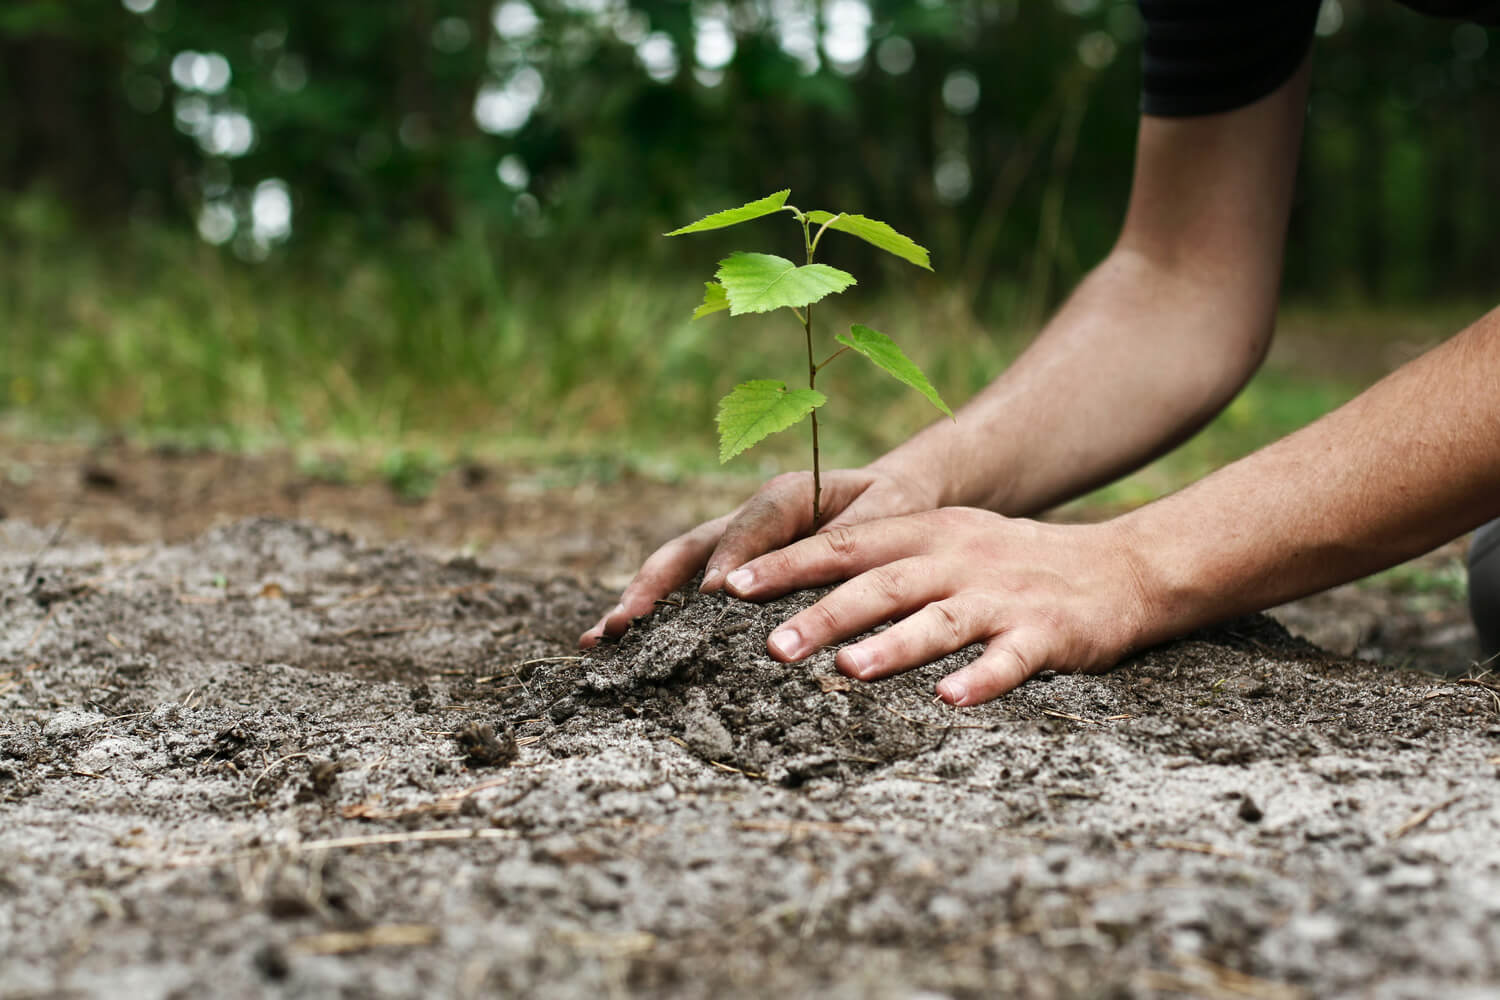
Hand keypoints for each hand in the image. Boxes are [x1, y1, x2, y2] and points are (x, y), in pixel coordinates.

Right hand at [579, 466, 937, 647]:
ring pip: (676, 569)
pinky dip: (653, 614)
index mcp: (787, 496)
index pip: (750, 527)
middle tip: (623, 624)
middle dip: (653, 586)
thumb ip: (851, 538)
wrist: (893, 497)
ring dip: (638, 602)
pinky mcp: (731, 567)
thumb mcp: (887, 515)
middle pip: (689, 548)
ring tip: (599, 639)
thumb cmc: (894, 507)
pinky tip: (619, 645)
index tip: (712, 597)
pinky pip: (686, 588)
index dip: (730, 559)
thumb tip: (812, 573)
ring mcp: (733, 543)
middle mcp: (748, 517)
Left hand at [719, 507, 1152, 704]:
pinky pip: (1009, 659)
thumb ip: (883, 558)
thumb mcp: (948, 543)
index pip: (845, 544)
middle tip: (771, 645)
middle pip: (882, 584)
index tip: (731, 585)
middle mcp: (959, 559)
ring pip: (940, 620)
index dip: (788, 563)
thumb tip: (795, 587)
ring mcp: (1003, 597)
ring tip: (848, 671)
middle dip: (824, 613)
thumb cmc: (1013, 563)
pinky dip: (980, 679)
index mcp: (928, 534)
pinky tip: (950, 701)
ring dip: (893, 645)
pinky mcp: (1047, 634)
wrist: (1121, 568)